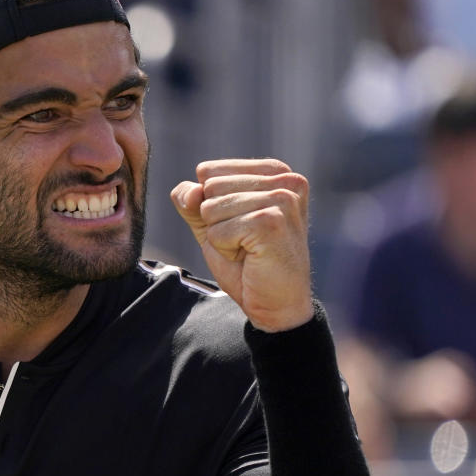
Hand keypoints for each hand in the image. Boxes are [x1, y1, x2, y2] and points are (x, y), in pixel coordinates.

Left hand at [171, 158, 312, 331]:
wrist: (275, 304)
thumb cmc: (247, 262)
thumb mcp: (211, 223)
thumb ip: (191, 200)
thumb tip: (191, 190)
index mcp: (273, 171)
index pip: (208, 171)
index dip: (211, 204)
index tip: (241, 225)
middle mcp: (284, 179)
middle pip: (209, 187)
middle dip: (216, 220)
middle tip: (246, 241)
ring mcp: (281, 199)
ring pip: (210, 208)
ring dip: (221, 236)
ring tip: (249, 249)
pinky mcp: (271, 223)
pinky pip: (217, 230)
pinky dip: (225, 249)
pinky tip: (251, 257)